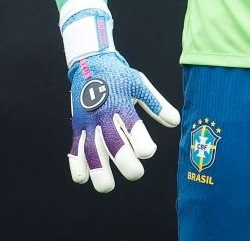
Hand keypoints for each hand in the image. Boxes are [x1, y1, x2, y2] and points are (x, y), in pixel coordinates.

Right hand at [67, 50, 179, 191]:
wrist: (90, 63)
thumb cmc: (120, 77)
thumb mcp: (140, 84)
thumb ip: (156, 104)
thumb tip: (175, 122)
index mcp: (121, 103)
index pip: (131, 124)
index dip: (139, 140)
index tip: (148, 152)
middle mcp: (103, 114)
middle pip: (111, 142)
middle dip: (123, 161)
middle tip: (136, 173)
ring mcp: (88, 121)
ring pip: (90, 149)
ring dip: (97, 170)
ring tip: (107, 186)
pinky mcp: (78, 126)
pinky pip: (74, 147)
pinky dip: (76, 164)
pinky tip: (83, 179)